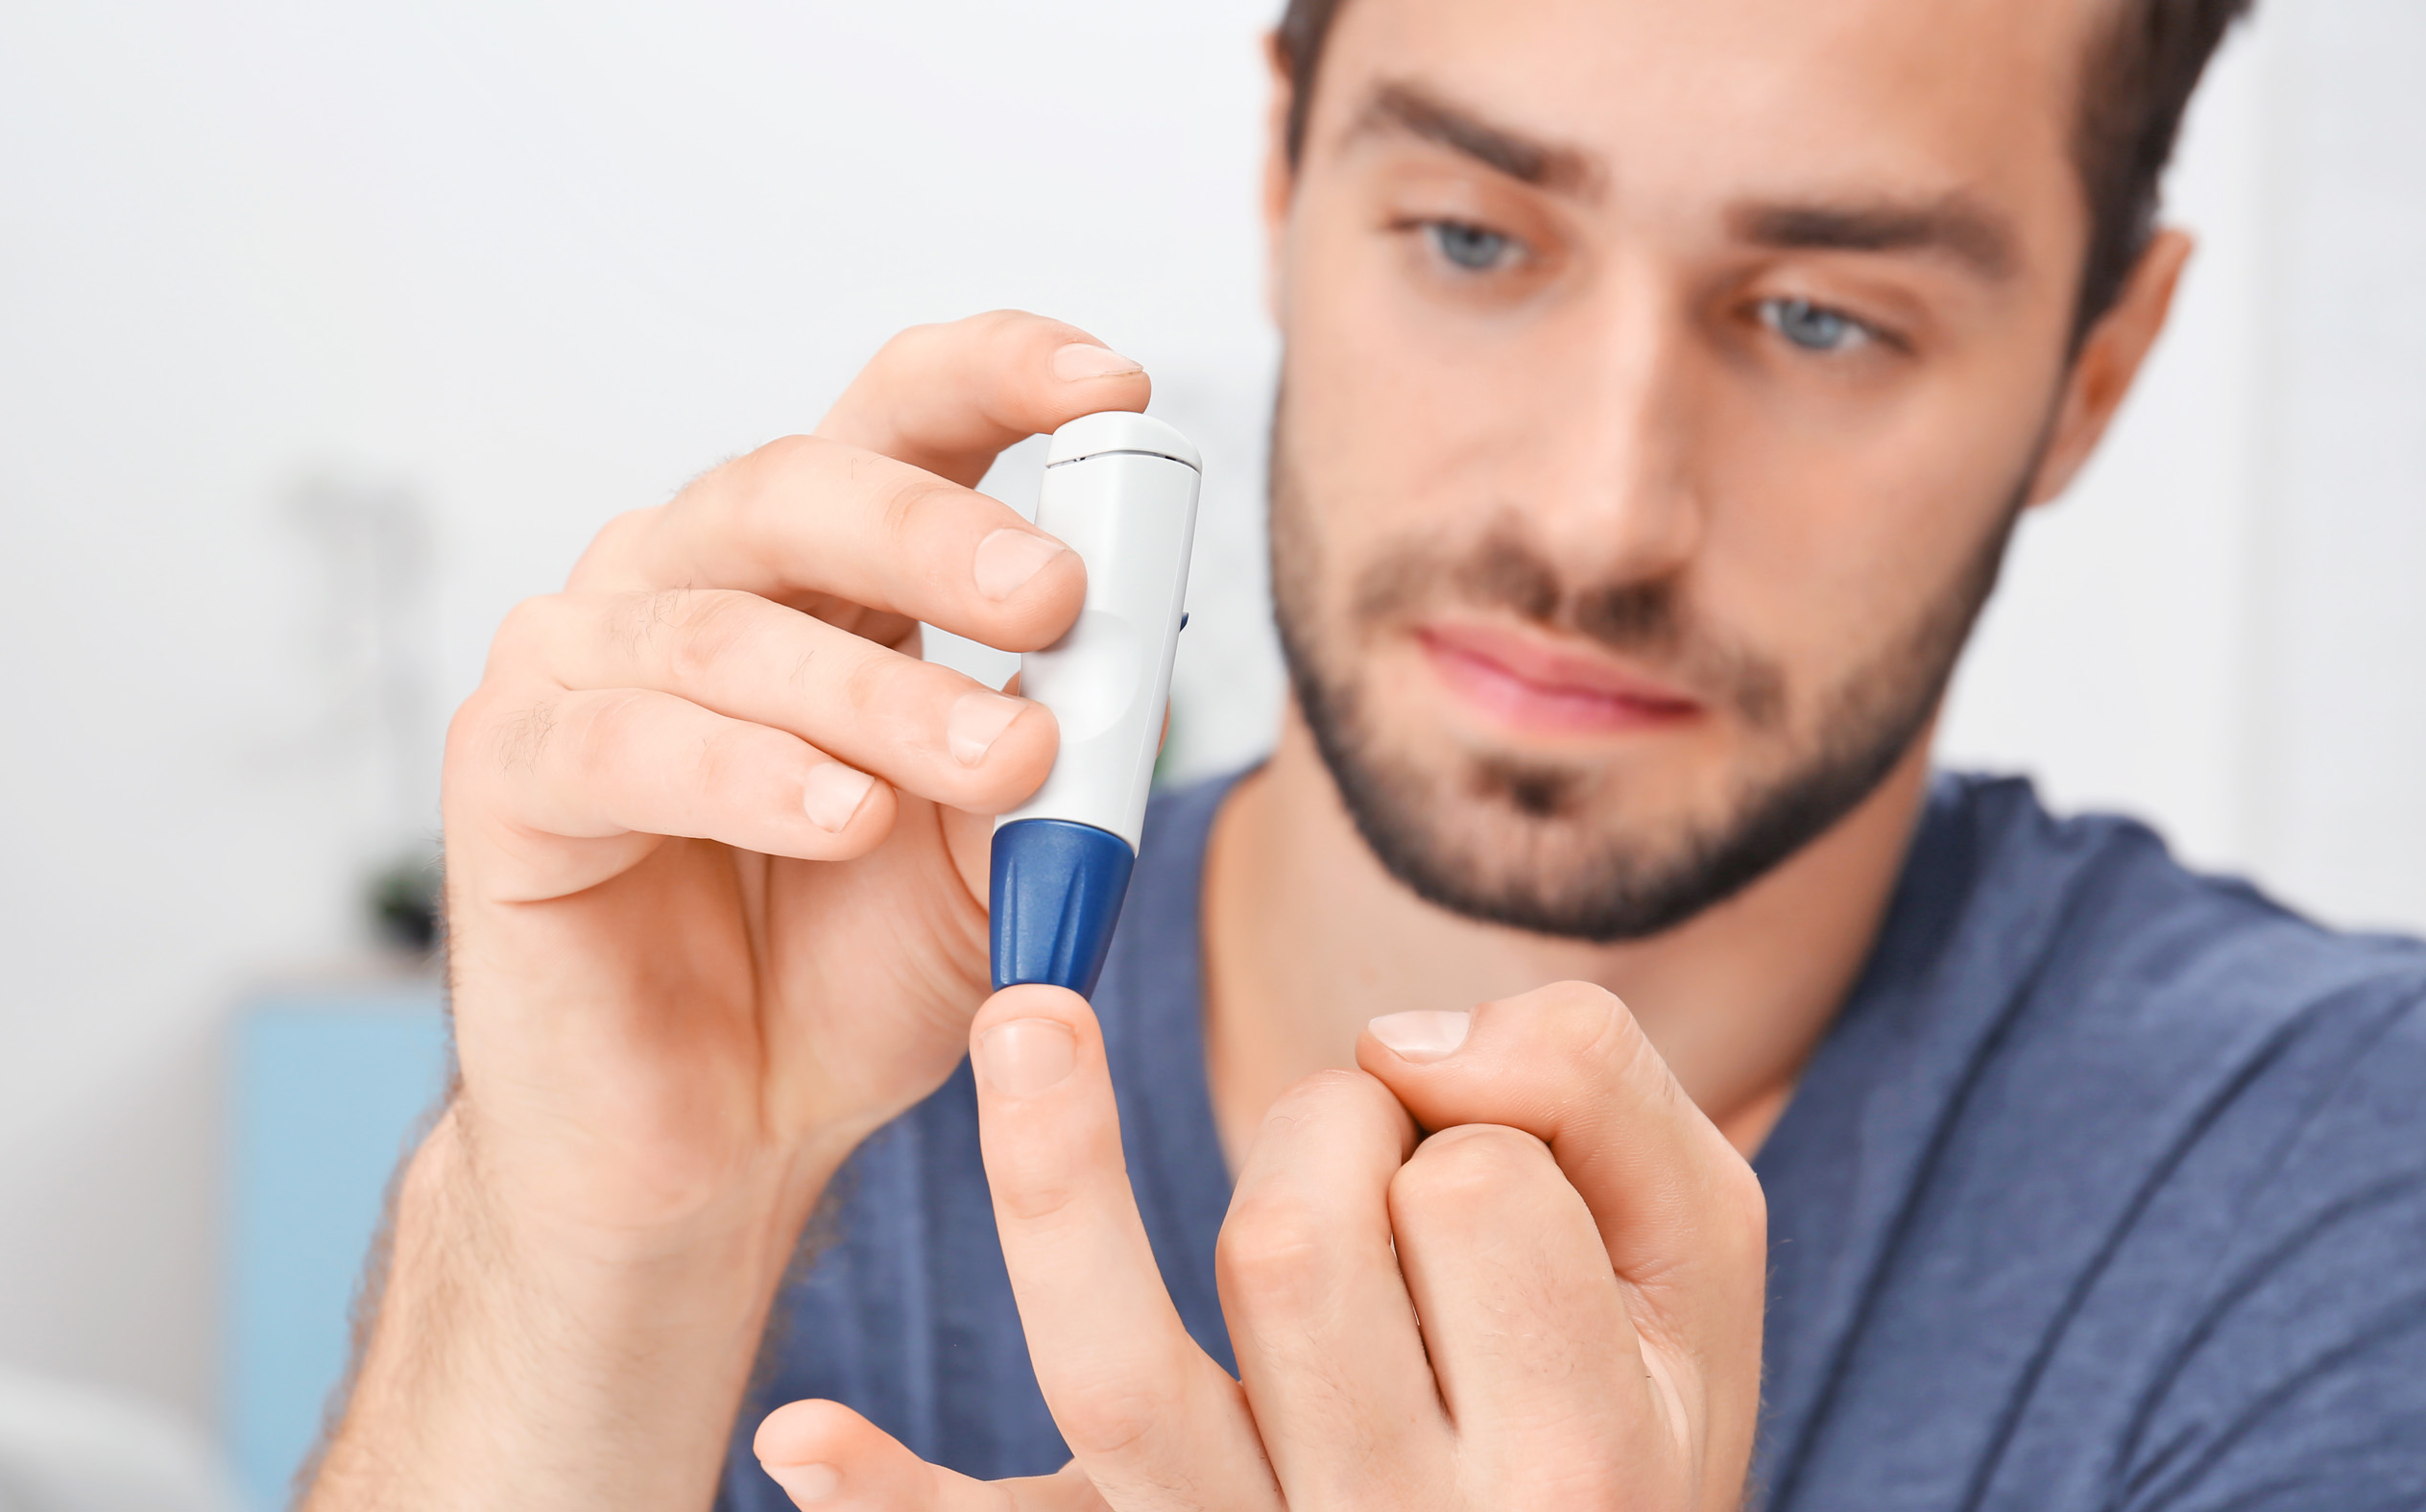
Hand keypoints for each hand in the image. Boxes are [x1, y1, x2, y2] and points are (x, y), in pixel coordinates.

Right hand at [309, 313, 1154, 1511]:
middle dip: (940, 534)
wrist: (719, 1145)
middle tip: (1056, 597)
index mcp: (815, 570)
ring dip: (880, 698)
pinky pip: (626, 746)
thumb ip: (1043, 746)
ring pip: (727, 630)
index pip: (896, 417)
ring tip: (1000, 767)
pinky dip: (750, 777)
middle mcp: (686, 580)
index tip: (1115, 386)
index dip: (998, 376)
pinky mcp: (506, 773)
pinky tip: (843, 822)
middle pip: (797, 486)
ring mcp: (579, 666)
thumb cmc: (845, 975)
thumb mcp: (991, 856)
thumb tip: (1118, 651)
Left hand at [751, 981, 1767, 1510]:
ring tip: (1025, 1023)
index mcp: (1579, 1445)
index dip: (1462, 1119)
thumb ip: (1599, 1087)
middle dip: (1315, 1130)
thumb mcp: (1696, 1241)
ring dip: (1062, 1182)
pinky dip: (902, 1500)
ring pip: (1130, 1372)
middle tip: (1359, 1161)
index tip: (1480, 1158)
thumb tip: (1402, 1036)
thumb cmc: (1633, 1392)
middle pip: (1291, 1245)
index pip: (1471, 1187)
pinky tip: (807, 1434)